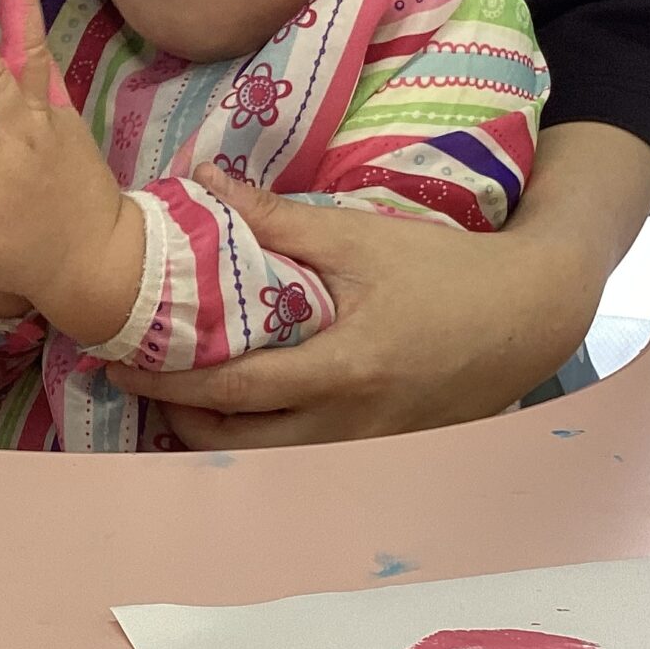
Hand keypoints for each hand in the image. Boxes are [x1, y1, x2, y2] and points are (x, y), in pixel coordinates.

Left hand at [107, 165, 601, 448]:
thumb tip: (207, 181)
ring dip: (215, 439)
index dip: (165, 380)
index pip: (230, 391)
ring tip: (179, 397)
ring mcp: (368, 450)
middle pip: (235, 447)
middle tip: (138, 379)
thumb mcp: (360, 237)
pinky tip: (241, 413)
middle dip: (178, 419)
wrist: (531, 313)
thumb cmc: (445, 269)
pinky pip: (303, 463)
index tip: (119, 359)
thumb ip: (278, 219)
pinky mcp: (382, 456)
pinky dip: (262, 444)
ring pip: (265, 466)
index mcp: (341, 372)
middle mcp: (350, 426)